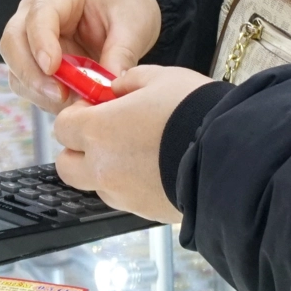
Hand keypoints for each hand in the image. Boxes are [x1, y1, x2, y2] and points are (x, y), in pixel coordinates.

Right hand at [1, 0, 161, 111]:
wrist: (122, 8)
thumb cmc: (124, 4)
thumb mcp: (133, 24)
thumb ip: (121, 54)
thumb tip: (109, 90)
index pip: (38, 15)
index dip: (40, 42)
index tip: (52, 68)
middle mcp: (35, 12)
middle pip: (13, 41)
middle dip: (31, 73)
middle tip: (60, 95)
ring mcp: (30, 36)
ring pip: (15, 66)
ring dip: (38, 89)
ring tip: (73, 102)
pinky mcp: (35, 60)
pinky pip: (27, 83)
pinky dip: (44, 97)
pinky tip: (70, 102)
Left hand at [54, 64, 215, 223]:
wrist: (229, 155)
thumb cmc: (194, 111)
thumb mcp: (161, 78)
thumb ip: (130, 80)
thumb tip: (118, 87)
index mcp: (97, 130)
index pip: (62, 126)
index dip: (76, 115)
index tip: (96, 108)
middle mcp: (101, 167)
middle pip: (67, 165)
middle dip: (78, 149)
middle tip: (105, 134)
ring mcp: (121, 194)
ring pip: (94, 184)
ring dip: (104, 169)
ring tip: (136, 152)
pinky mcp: (143, 212)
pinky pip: (123, 198)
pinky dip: (129, 185)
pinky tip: (154, 168)